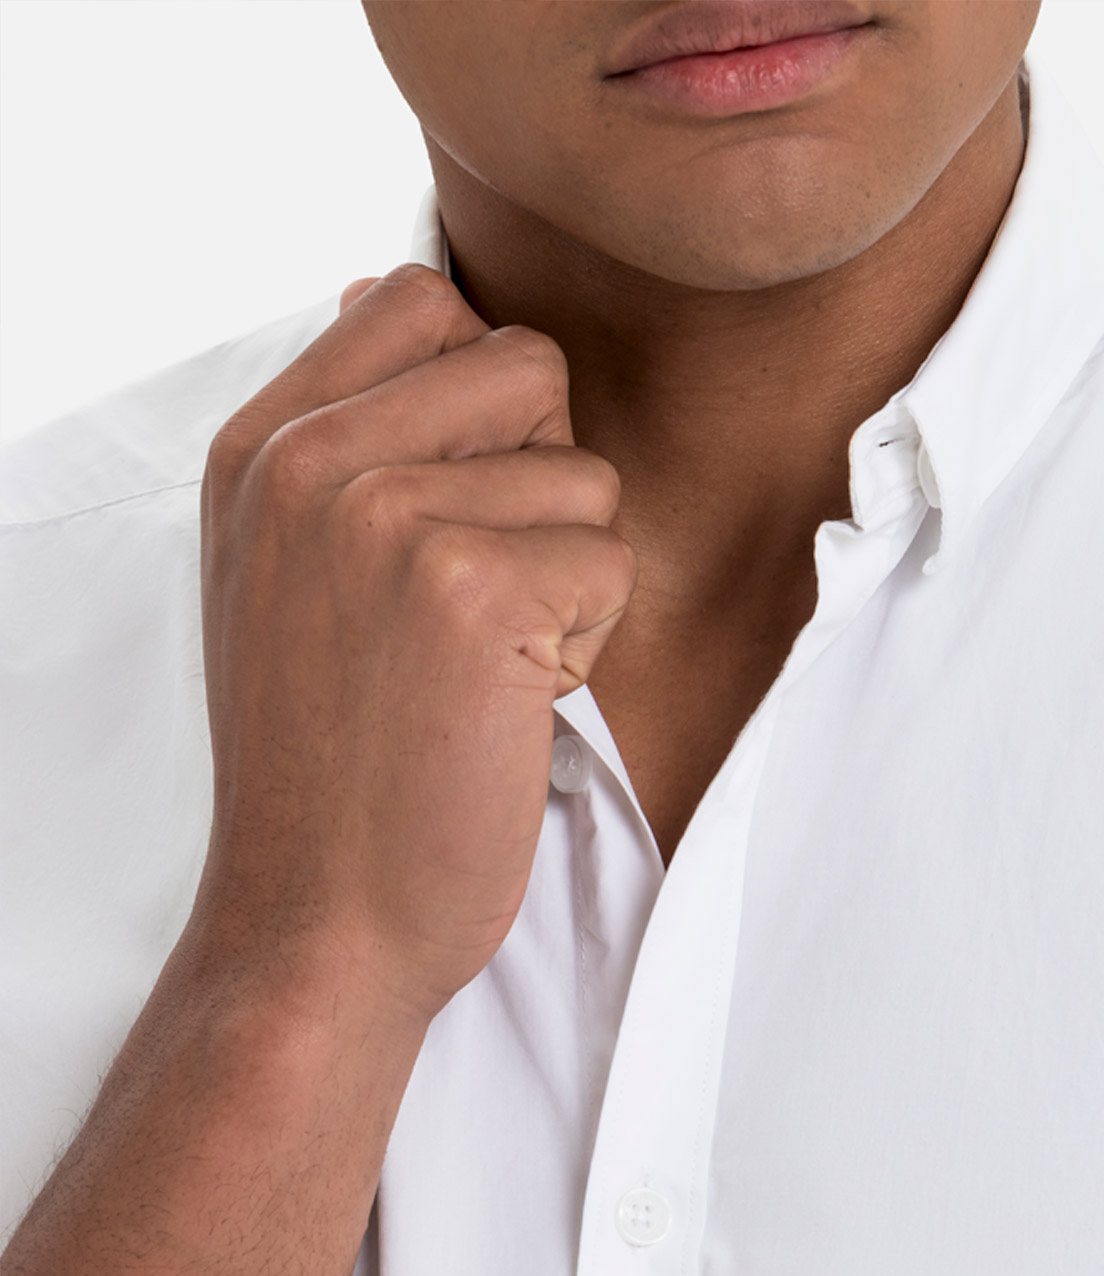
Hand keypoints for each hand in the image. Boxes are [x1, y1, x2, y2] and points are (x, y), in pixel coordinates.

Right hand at [189, 264, 634, 1025]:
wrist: (319, 919)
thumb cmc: (330, 759)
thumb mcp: (283, 573)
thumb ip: (341, 437)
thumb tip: (399, 298)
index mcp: (262, 446)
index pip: (421, 300)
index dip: (487, 395)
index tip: (465, 503)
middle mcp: (311, 461)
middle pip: (527, 366)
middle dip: (544, 480)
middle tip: (484, 592)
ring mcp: (386, 516)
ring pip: (586, 473)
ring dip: (569, 577)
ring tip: (489, 663)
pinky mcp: (471, 589)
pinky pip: (610, 557)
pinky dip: (587, 641)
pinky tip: (513, 702)